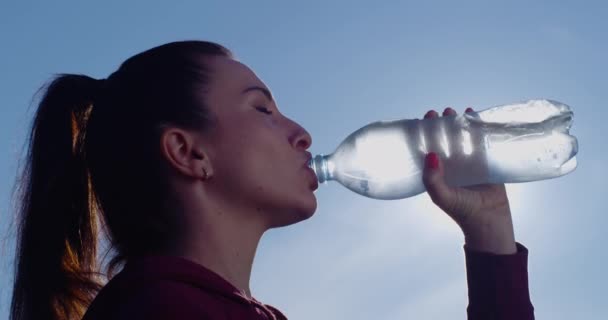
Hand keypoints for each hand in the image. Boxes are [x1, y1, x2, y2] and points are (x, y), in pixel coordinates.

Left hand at [421, 107, 516, 253]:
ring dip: (459, 123)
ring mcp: (469, 162)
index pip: (429, 147)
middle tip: (442, 113)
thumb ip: (432, 179)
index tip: (425, 119)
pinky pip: (482, 141)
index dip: (426, 133)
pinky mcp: (486, 161)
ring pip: (463, 137)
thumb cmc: (462, 211)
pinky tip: (476, 116)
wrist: (490, 221)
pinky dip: (479, 128)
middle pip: (445, 138)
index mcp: (438, 171)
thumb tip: (430, 155)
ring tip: (456, 112)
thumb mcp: (441, 196)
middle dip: (442, 124)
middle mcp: (452, 164)